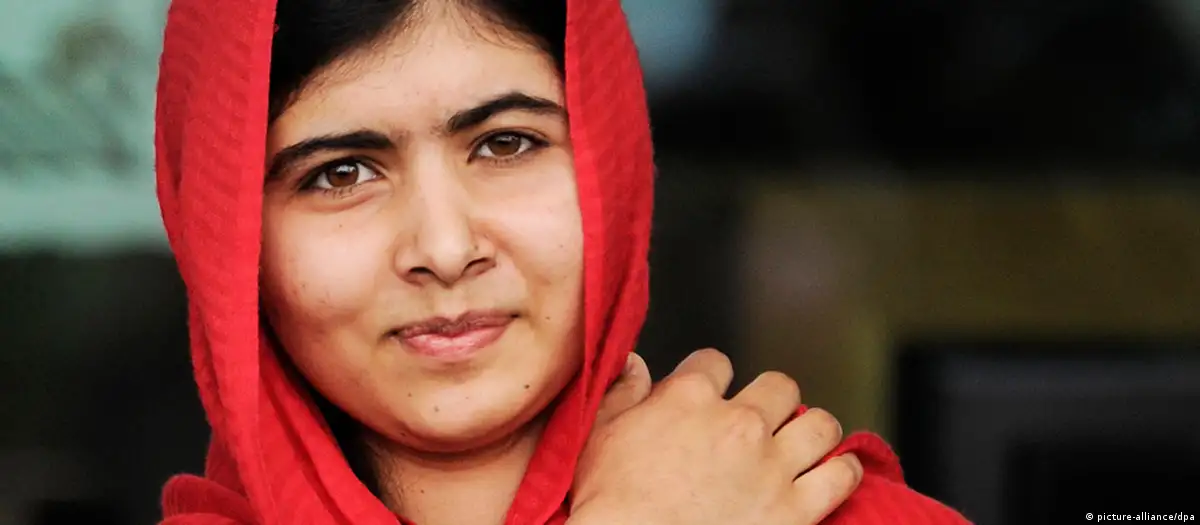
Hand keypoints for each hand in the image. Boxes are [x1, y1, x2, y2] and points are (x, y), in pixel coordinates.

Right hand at [569, 349, 862, 524]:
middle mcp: (739, 423)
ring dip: (813, 430)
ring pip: (820, 424)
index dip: (712, 377)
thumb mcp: (599, 435)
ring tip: (803, 441)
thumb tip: (637, 364)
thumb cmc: (610, 504)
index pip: (716, 362)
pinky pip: (842, 476)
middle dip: (771, 399)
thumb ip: (622, 392)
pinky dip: (843, 471)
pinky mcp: (796, 510)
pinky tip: (833, 472)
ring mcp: (772, 466)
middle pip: (779, 386)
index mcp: (690, 398)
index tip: (709, 394)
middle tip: (760, 420)